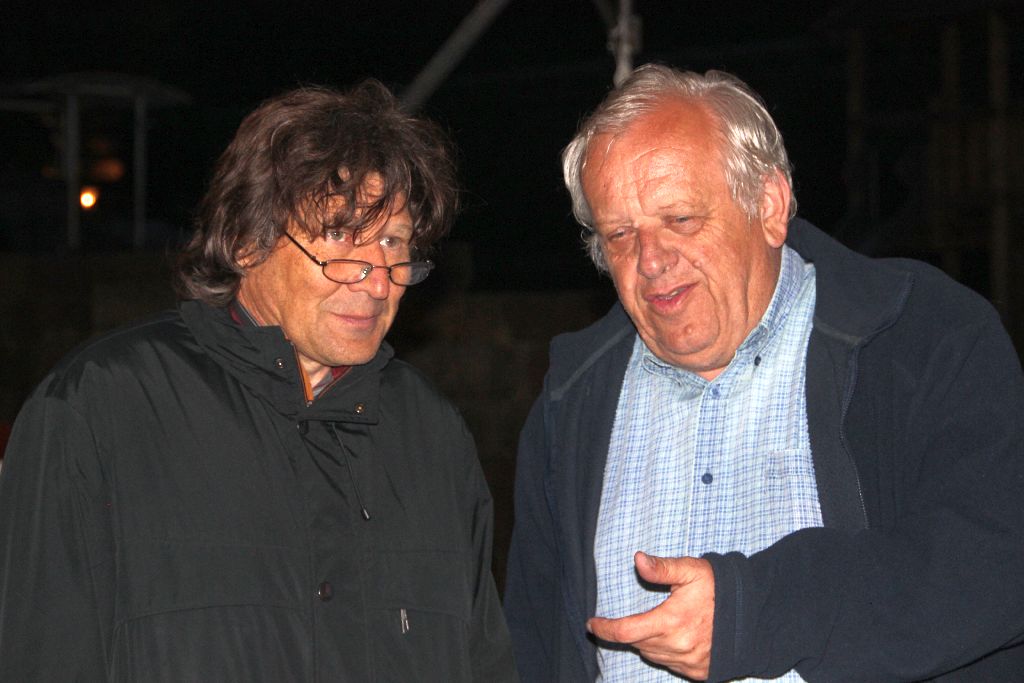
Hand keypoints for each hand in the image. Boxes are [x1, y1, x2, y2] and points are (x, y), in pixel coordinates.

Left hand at [588, 551, 714, 679]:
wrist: (755, 614)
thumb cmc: (721, 589)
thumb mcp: (691, 571)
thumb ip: (662, 568)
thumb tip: (637, 560)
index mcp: (671, 622)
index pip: (625, 632)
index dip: (604, 629)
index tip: (592, 624)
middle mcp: (678, 647)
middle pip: (638, 643)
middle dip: (633, 630)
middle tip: (640, 614)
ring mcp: (689, 662)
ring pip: (653, 655)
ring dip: (648, 641)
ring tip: (662, 622)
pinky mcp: (699, 672)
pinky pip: (670, 665)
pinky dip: (666, 652)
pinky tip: (676, 637)